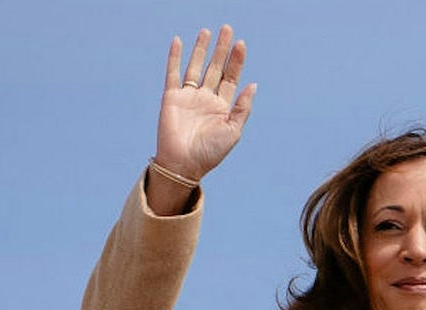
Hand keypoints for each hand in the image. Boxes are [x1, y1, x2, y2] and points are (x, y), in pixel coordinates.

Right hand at [154, 25, 255, 182]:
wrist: (184, 164)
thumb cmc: (210, 152)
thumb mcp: (233, 131)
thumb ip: (243, 107)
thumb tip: (253, 84)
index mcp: (222, 107)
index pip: (231, 78)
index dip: (236, 61)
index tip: (241, 44)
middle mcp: (206, 99)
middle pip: (215, 68)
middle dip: (221, 49)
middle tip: (227, 29)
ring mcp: (188, 96)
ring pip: (195, 66)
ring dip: (201, 49)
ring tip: (207, 32)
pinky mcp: (172, 97)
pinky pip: (173, 73)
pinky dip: (175, 57)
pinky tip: (179, 41)